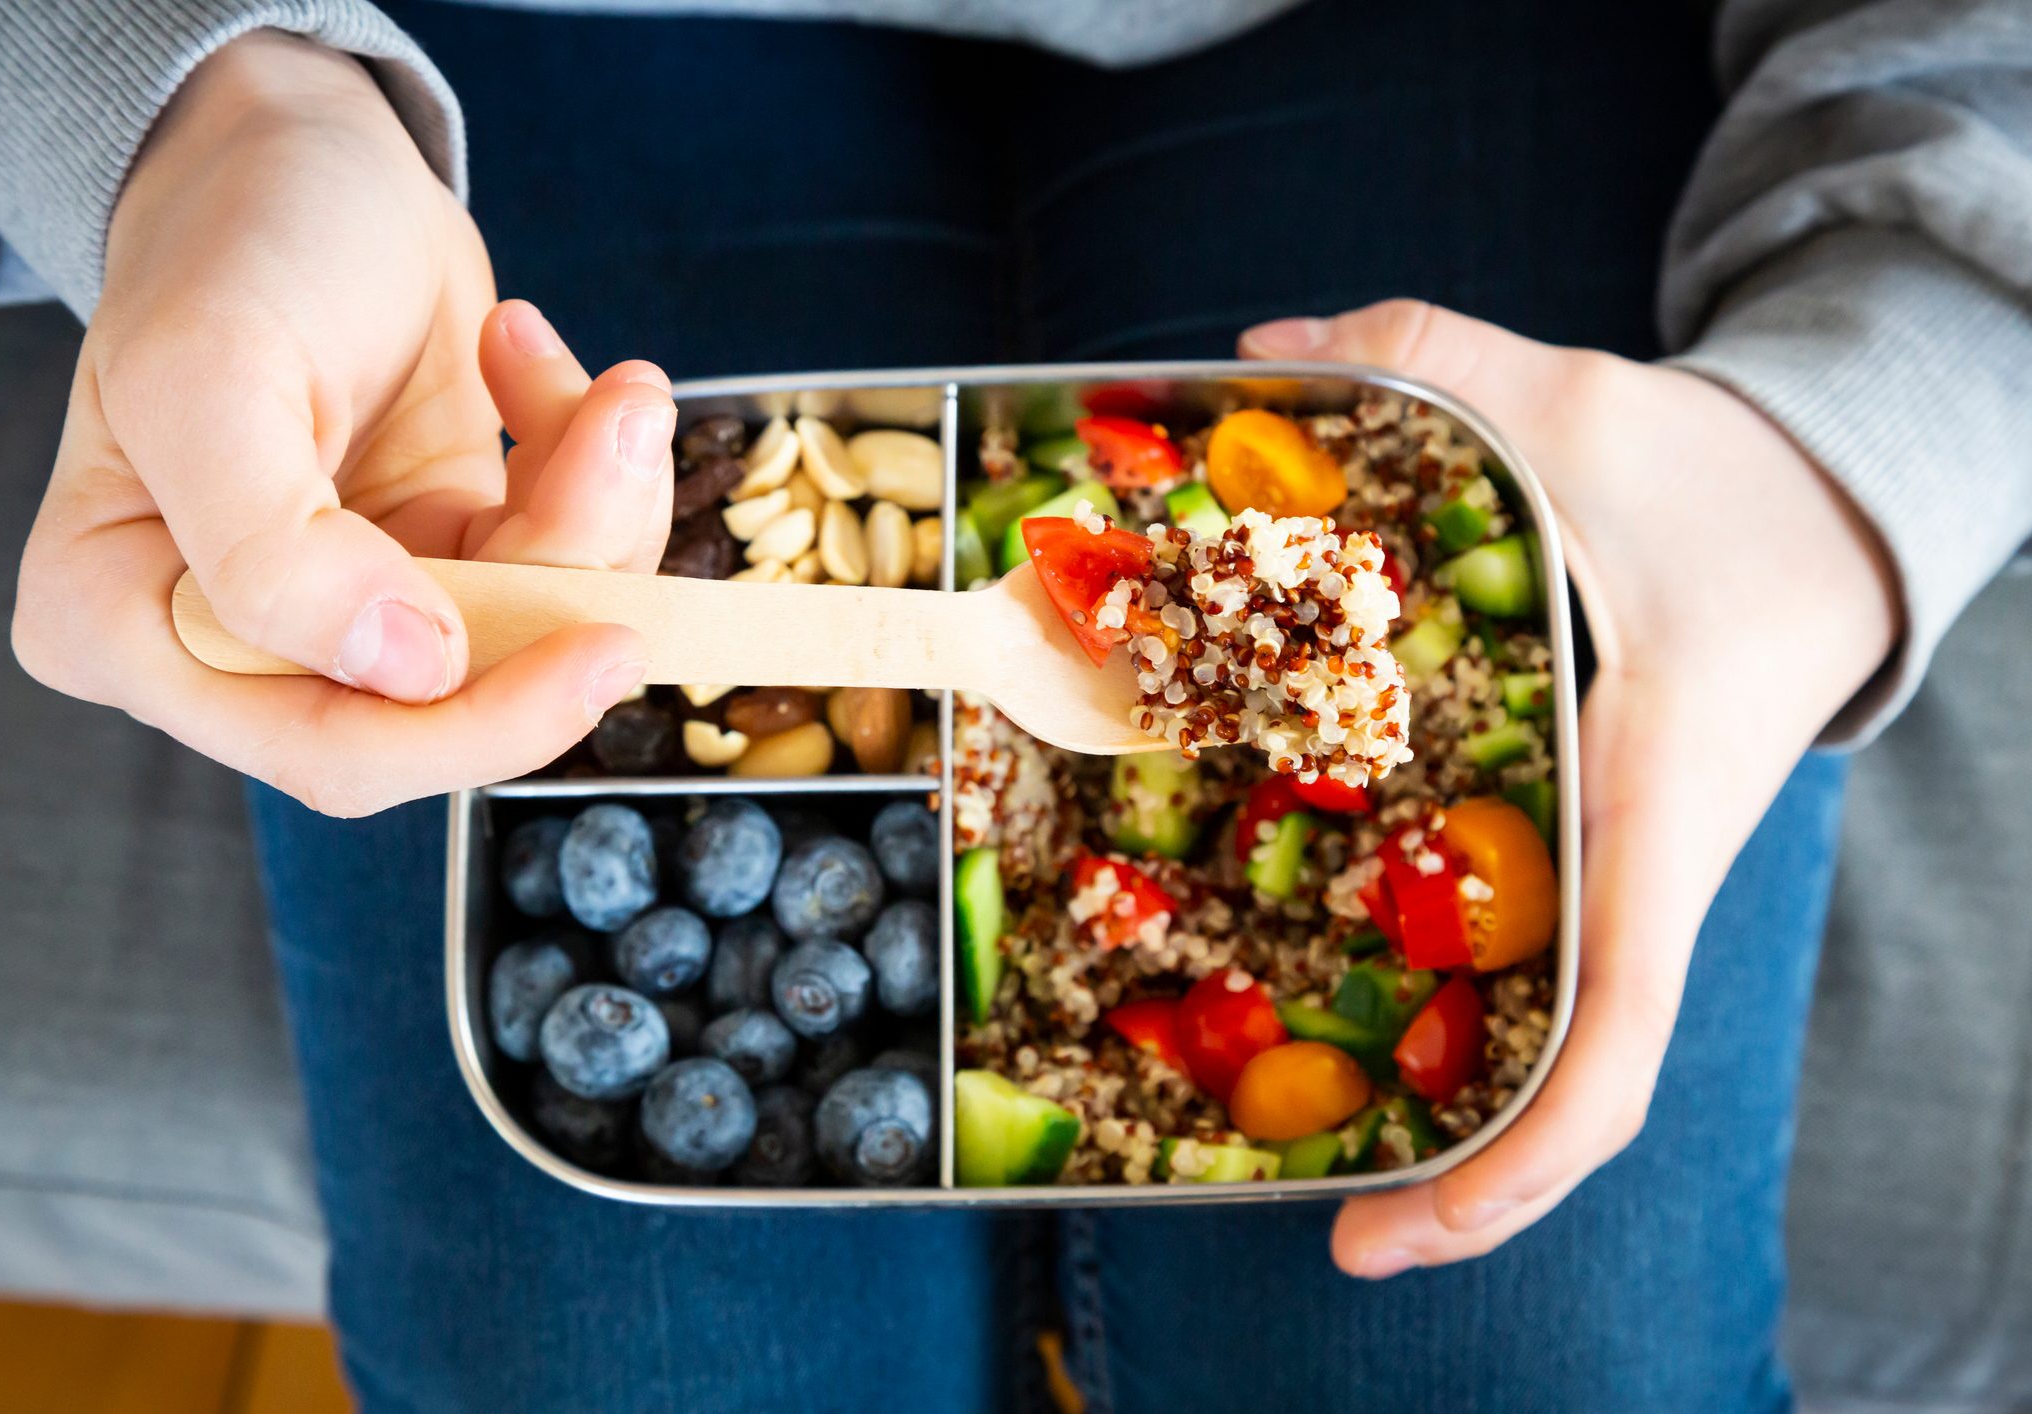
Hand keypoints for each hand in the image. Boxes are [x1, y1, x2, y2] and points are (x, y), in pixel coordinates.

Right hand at [13, 33, 675, 816]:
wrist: (299, 156)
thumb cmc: (231, 243)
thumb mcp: (213, 372)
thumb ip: (274, 552)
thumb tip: (410, 669)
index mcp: (129, 629)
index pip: (326, 747)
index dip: (478, 722)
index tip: (597, 635)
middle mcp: (241, 645)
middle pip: (455, 706)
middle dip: (569, 582)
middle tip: (625, 445)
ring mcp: (358, 607)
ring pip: (534, 631)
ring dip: (603, 507)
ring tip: (608, 386)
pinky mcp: (447, 559)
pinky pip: (561, 564)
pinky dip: (593, 468)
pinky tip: (533, 359)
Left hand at [1240, 302, 1897, 1275]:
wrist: (1832, 508)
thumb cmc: (1731, 484)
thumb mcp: (1584, 404)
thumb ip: (1431, 356)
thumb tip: (1261, 349)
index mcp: (1656, 815)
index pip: (1617, 1039)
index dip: (1517, 1163)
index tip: (1393, 1231)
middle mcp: (1637, 879)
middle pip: (1570, 1092)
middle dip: (1465, 1189)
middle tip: (1324, 1236)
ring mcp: (1614, 877)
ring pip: (1549, 1046)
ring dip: (1455, 1123)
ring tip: (1305, 1169)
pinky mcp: (1589, 849)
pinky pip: (1529, 966)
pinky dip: (1456, 1018)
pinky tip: (1346, 1015)